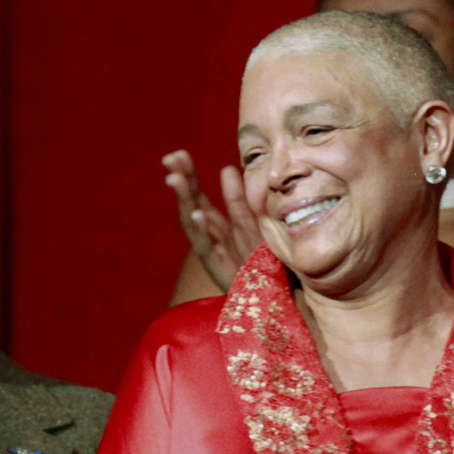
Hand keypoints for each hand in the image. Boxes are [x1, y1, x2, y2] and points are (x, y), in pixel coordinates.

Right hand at [162, 150, 260, 292]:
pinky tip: (196, 214)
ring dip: (185, 201)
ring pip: (195, 226)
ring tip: (175, 179)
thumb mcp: (255, 226)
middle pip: (193, 207)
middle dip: (182, 183)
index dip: (189, 176)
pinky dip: (202, 232)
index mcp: (219, 228)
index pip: (199, 197)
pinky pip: (210, 250)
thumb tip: (226, 168)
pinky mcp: (223, 272)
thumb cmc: (268, 262)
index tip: (178, 154)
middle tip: (171, 159)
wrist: (282, 298)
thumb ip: (239, 202)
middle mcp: (213, 240)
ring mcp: (216, 256)